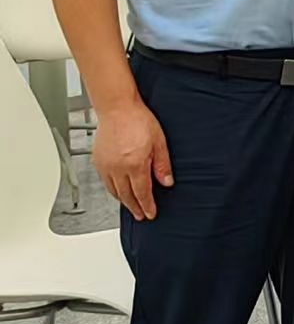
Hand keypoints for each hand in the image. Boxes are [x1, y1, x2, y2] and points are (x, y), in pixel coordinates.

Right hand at [94, 97, 169, 220]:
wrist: (117, 108)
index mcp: (134, 164)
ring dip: (123, 201)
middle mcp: (117, 168)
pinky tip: (118, 190)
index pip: (142, 193)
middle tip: (141, 215)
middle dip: (135, 208)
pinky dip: (112, 190)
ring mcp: (105, 165)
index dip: (147, 206)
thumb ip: (162, 164)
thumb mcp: (159, 142)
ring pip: (113, 191)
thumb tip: (166, 182)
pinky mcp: (97, 161)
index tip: (150, 214)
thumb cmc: (138, 120)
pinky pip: (105, 182)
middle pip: (126, 195)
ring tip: (131, 206)